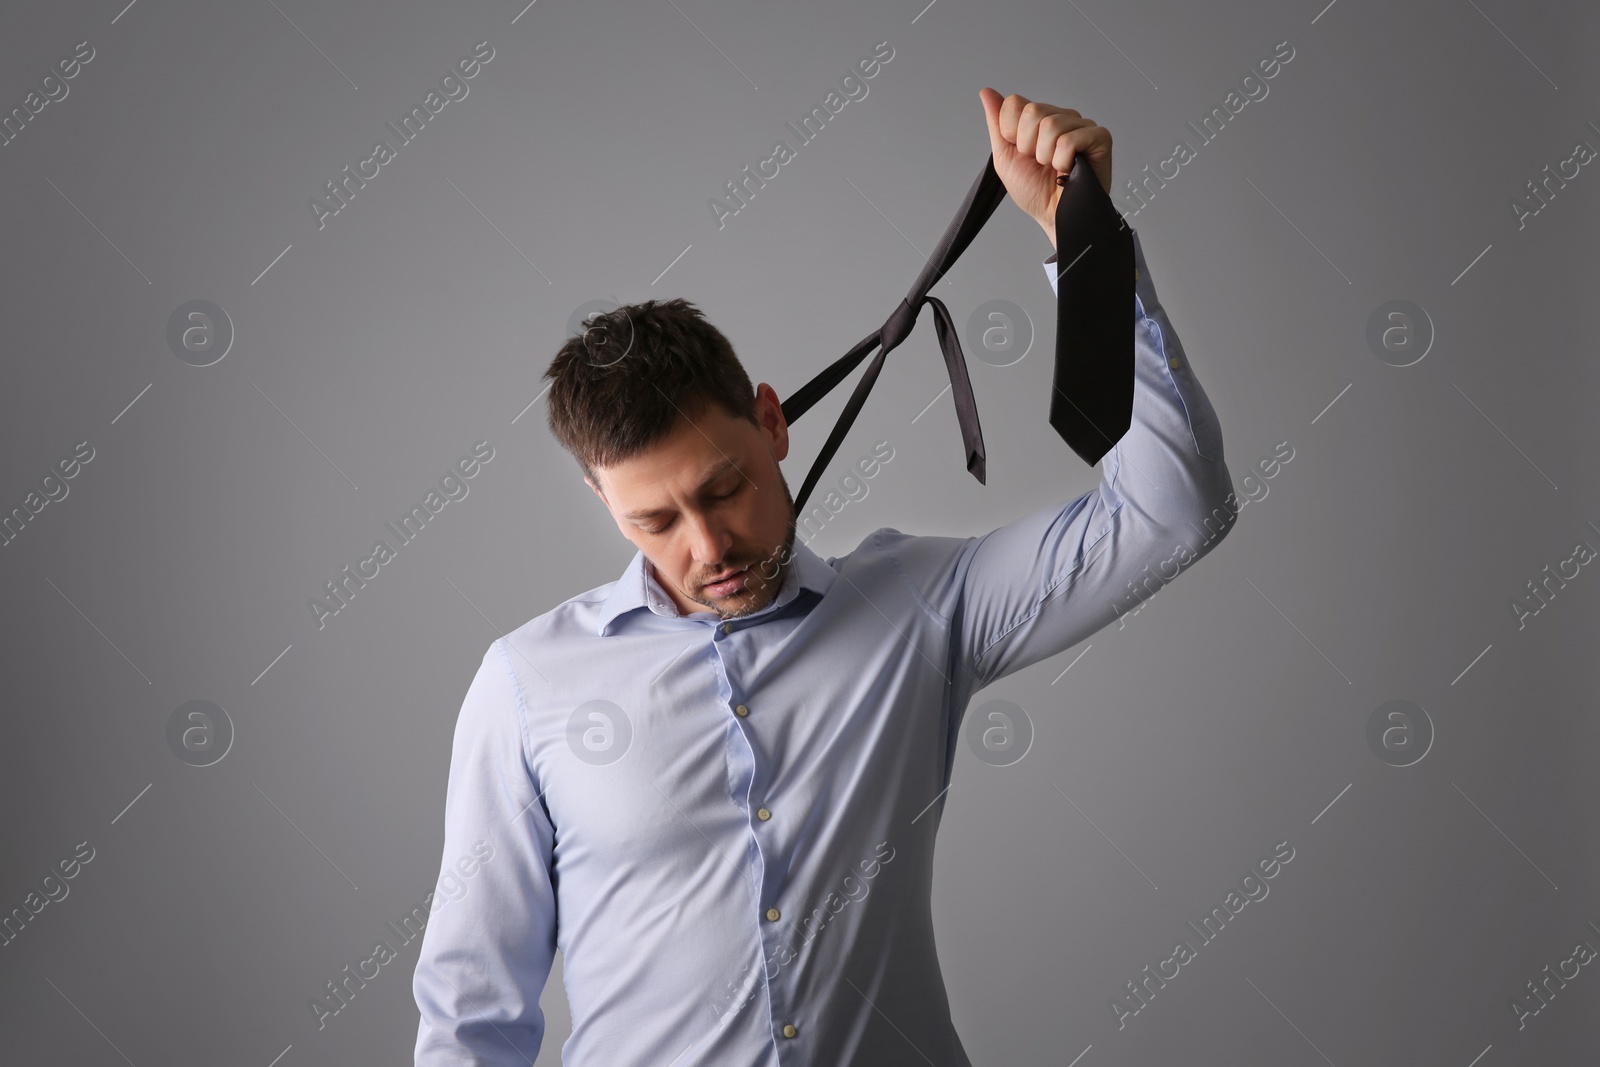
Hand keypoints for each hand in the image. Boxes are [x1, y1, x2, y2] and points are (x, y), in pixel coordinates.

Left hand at [979, 88, 1111, 251]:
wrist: (1054, 217)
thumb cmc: (1035, 192)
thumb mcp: (1005, 157)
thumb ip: (997, 124)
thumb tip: (987, 92)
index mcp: (1039, 120)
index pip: (1015, 104)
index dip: (1012, 134)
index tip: (1023, 153)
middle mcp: (1061, 118)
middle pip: (1032, 112)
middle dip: (1029, 146)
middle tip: (1041, 163)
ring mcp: (1081, 126)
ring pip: (1051, 125)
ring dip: (1047, 156)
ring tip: (1055, 168)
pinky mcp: (1099, 137)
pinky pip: (1070, 139)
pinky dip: (1063, 161)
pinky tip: (1069, 169)